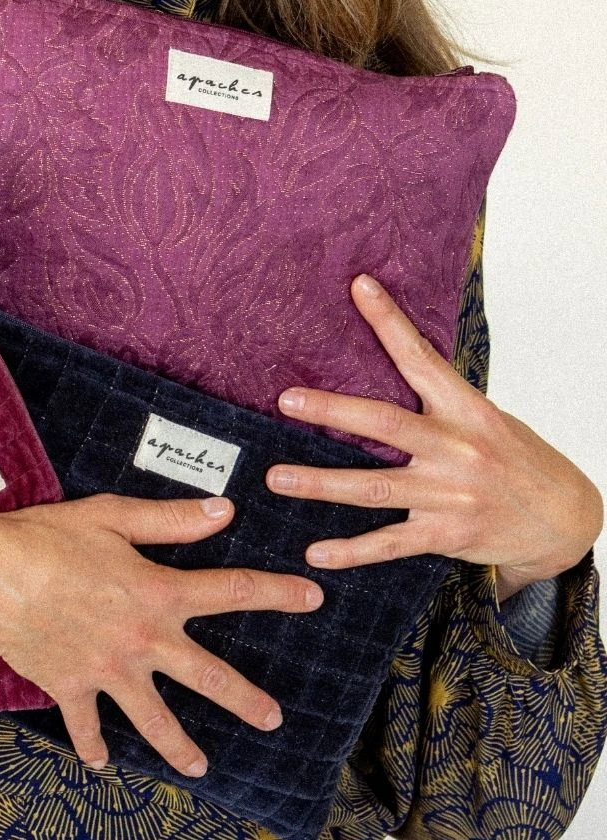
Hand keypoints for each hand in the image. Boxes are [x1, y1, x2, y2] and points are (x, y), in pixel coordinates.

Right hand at [0, 492, 323, 776]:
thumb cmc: (48, 538)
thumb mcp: (114, 516)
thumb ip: (172, 521)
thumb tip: (225, 511)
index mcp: (158, 595)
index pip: (232, 592)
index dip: (277, 593)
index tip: (313, 598)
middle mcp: (142, 641)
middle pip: (208, 677)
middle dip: (245, 701)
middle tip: (273, 719)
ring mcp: (107, 672)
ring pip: (153, 719)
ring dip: (179, 747)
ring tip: (200, 768)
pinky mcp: (70, 688)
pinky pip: (86, 726)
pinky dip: (93, 746)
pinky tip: (102, 765)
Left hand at [267, 274, 602, 601]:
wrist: (562, 520)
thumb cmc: (517, 460)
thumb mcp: (485, 419)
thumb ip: (440, 401)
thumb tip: (389, 364)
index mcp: (466, 410)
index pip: (422, 357)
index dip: (389, 321)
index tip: (360, 287)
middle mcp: (457, 449)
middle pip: (386, 424)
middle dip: (333, 411)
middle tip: (287, 400)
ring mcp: (449, 494)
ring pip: (375, 488)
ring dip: (322, 484)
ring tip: (277, 477)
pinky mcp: (445, 534)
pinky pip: (390, 542)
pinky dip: (351, 550)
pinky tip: (316, 552)